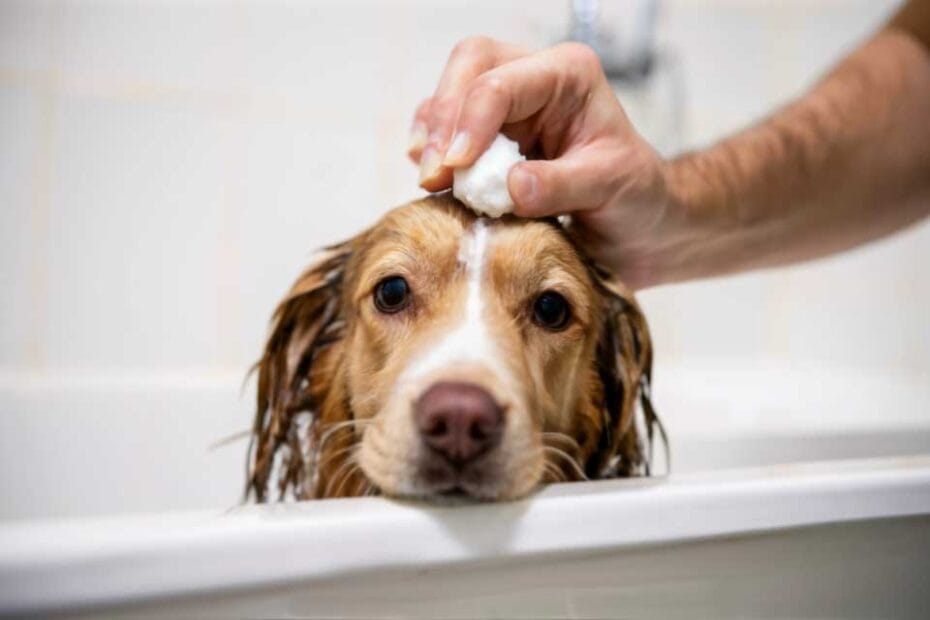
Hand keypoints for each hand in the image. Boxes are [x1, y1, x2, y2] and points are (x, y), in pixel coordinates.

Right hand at [408, 37, 684, 288]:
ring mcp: (509, 105)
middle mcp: (535, 79)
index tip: (455, 168)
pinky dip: (431, 151)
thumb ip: (561, 185)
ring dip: (431, 136)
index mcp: (569, 75)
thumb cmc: (637, 199)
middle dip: (444, 119)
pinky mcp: (490, 137)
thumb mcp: (611, 188)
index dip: (471, 123)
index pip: (503, 83)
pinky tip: (434, 180)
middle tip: (433, 175)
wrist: (641, 227)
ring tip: (430, 181)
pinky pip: (447, 129)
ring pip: (450, 94)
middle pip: (468, 68)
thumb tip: (509, 186)